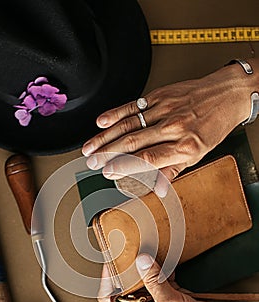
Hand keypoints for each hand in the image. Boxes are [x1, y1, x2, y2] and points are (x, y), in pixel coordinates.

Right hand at [83, 63, 257, 184]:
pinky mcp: (160, 95)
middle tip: (91, 162)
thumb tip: (159, 190)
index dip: (124, 166)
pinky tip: (101, 122)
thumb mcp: (199, 154)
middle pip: (133, 141)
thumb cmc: (214, 125)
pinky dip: (115, 113)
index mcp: (184, 146)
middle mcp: (174, 127)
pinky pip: (133, 105)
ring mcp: (165, 109)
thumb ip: (174, 170)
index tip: (108, 172)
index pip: (147, 158)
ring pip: (129, 124)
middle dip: (107, 153)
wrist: (228, 94)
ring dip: (105, 137)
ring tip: (89, 147)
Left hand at [98, 254, 223, 301]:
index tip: (111, 264)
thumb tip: (142, 262)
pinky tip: (164, 261)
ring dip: (145, 267)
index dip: (107, 281)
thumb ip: (154, 281)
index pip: (108, 298)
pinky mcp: (167, 294)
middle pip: (125, 286)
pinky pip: (159, 277)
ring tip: (145, 253)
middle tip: (127, 254)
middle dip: (127, 270)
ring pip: (142, 279)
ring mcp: (154, 301)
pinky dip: (161, 269)